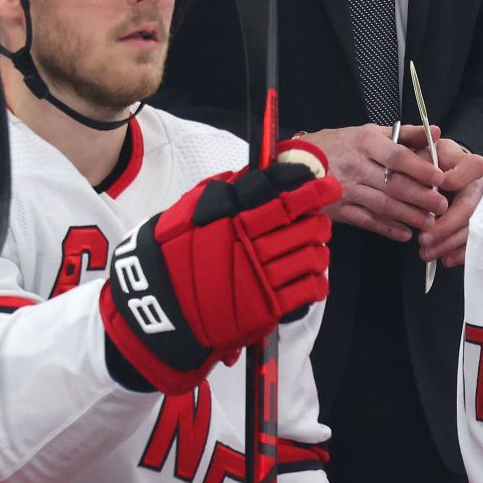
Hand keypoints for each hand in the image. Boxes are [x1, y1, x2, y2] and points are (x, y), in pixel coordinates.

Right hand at [100, 144, 336, 393]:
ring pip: (311, 256)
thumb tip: (264, 175)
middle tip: (319, 219)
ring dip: (318, 250)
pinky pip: (308, 290)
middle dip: (317, 220)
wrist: (158, 304)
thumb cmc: (173, 251)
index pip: (281, 196)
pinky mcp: (267, 307)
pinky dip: (316, 281)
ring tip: (313, 248)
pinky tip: (310, 277)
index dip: (309, 189)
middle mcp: (249, 243)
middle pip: (303, 225)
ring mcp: (260, 277)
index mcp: (232, 215)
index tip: (325, 184)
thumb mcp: (192, 208)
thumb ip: (227, 190)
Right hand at [296, 125, 445, 241]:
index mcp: (364, 142)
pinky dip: (388, 228)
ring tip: (429, 222)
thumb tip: (436, 132)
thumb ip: (404, 134)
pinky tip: (405, 233)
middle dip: (420, 197)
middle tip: (441, 205)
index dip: (419, 168)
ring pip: (383, 205)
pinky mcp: (339, 209)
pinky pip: (367, 221)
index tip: (439, 178)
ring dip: (409, 216)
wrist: (297, 163)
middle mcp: (355, 165)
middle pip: (393, 184)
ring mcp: (346, 189)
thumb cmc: (338, 145)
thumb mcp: (368, 131)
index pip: (396, 156)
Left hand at [396, 126, 482, 267]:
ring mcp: (482, 207)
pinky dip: (460, 253)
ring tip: (425, 253)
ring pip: (471, 227)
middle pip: (470, 206)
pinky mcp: (479, 225)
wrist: (442, 173)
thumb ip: (424, 147)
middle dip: (447, 224)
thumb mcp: (426, 149)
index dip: (454, 179)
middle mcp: (480, 186)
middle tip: (423, 238)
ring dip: (448, 243)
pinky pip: (474, 241)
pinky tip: (445, 260)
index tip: (436, 188)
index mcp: (469, 163)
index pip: (472, 168)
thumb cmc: (431, 160)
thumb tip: (431, 136)